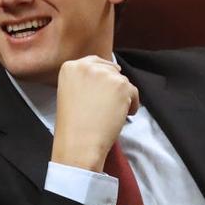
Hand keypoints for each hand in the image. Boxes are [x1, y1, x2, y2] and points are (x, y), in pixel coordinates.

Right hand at [51, 55, 138, 171]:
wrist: (79, 143)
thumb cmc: (73, 124)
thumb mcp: (70, 92)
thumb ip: (84, 80)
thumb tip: (109, 73)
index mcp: (70, 67)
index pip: (94, 62)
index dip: (101, 78)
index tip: (101, 91)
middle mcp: (86, 66)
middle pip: (110, 70)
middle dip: (112, 87)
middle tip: (105, 106)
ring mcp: (105, 74)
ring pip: (123, 82)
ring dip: (121, 97)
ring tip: (109, 114)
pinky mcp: (121, 85)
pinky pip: (134, 93)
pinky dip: (131, 106)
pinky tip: (118, 117)